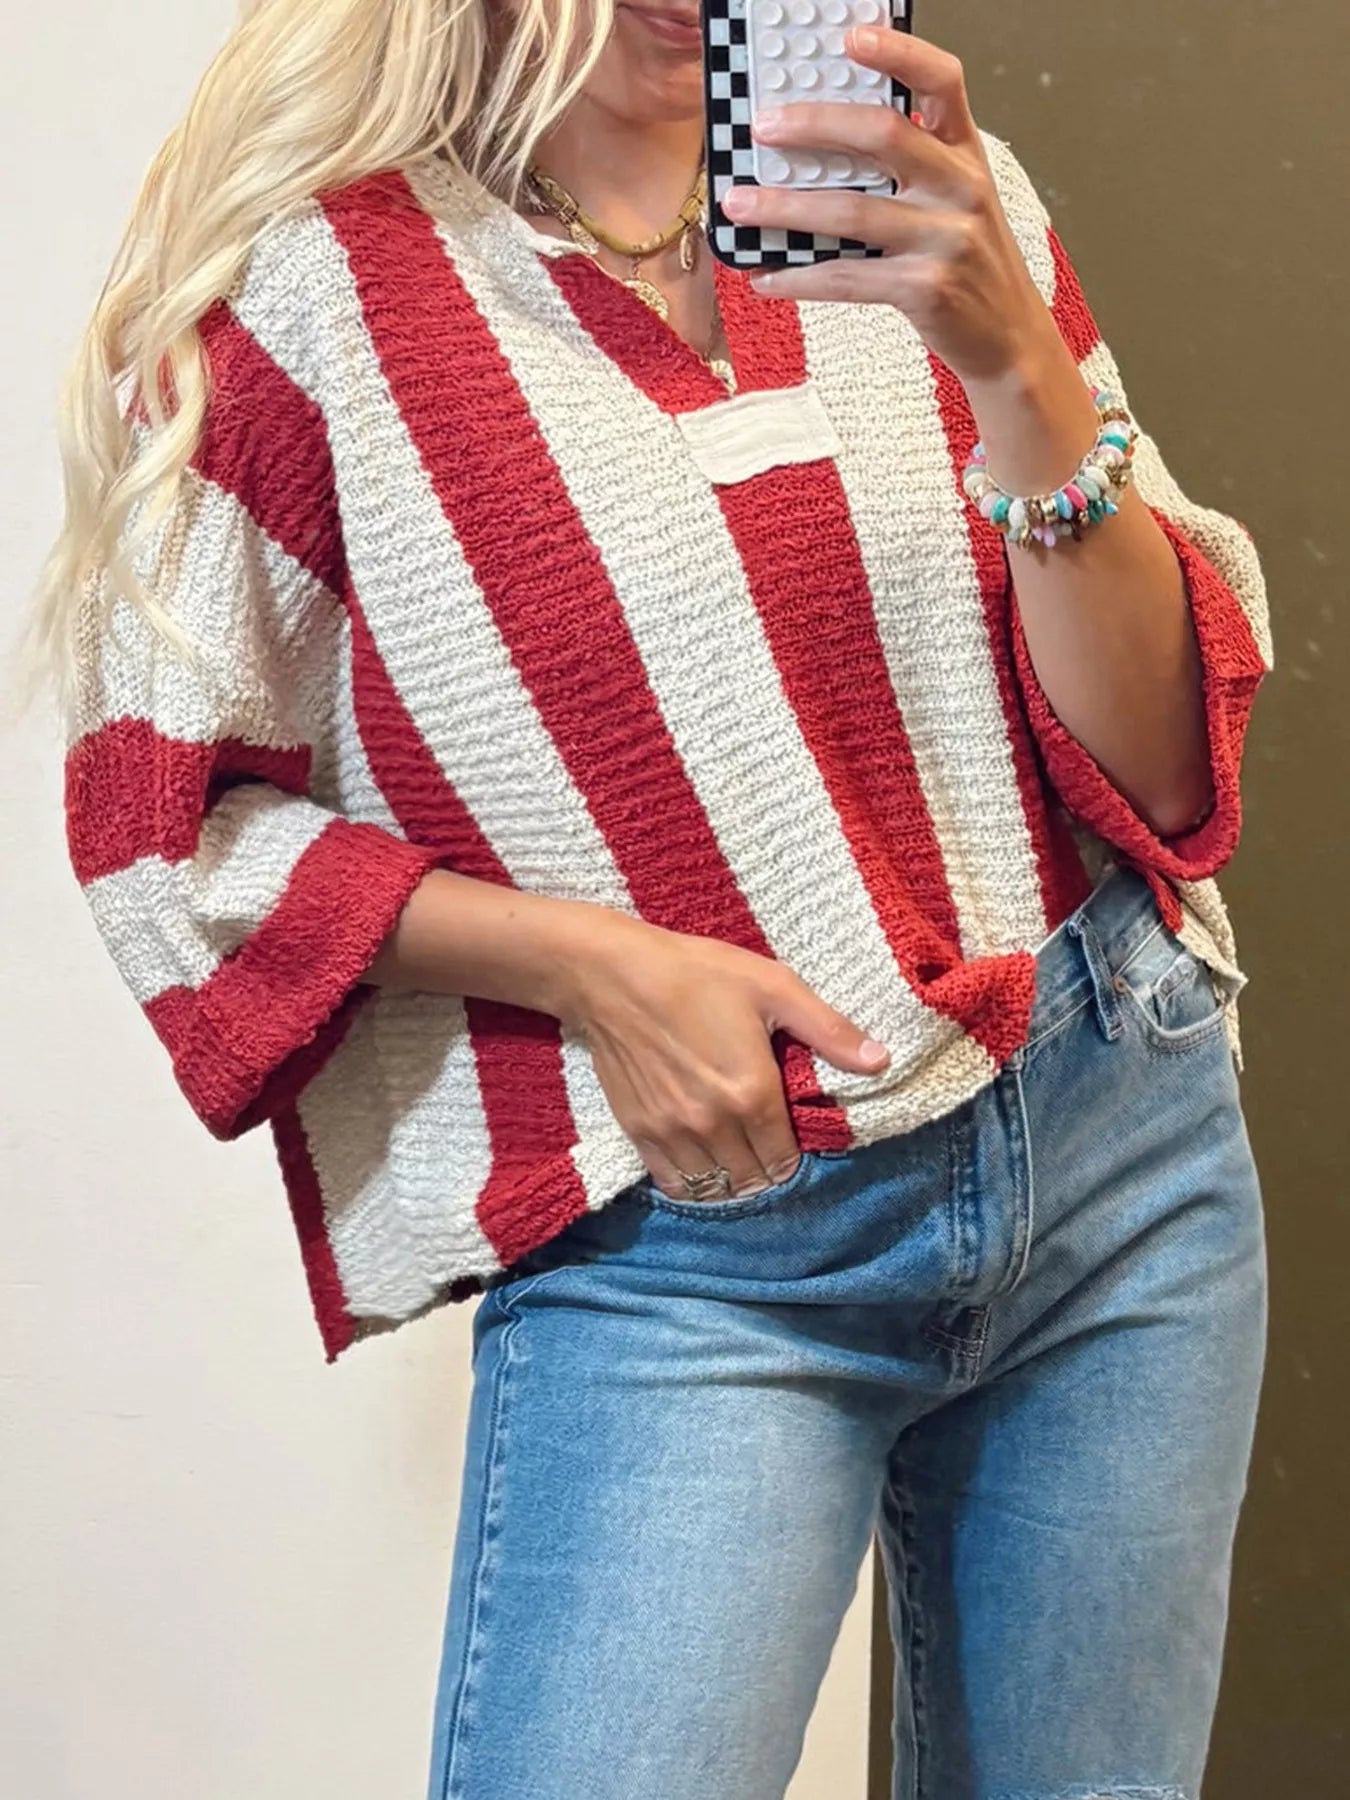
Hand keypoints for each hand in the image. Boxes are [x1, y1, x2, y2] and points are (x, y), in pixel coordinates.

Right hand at [557, 916, 889, 1198]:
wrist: (614, 975)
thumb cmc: (698, 974)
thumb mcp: (774, 987)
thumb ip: (829, 1030)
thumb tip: (881, 1061)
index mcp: (753, 1094)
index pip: (785, 1159)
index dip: (794, 1154)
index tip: (792, 1136)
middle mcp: (714, 1124)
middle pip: (752, 1180)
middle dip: (766, 1170)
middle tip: (767, 1147)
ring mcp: (673, 1132)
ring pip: (714, 1188)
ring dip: (732, 1180)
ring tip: (738, 1158)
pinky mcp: (639, 1131)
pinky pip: (674, 1183)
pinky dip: (693, 1182)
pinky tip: (703, 1163)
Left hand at [720, 31, 1052, 381]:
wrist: (1008, 336)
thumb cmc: (968, 263)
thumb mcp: (955, 201)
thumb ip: (908, 170)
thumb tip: (816, 155)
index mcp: (966, 154)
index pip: (942, 82)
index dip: (899, 53)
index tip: (850, 38)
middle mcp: (961, 188)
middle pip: (883, 135)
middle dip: (813, 125)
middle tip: (761, 128)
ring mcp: (946, 239)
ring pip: (850, 211)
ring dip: (784, 208)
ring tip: (739, 205)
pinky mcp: (925, 289)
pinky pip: (845, 277)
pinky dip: (798, 277)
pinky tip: (766, 276)